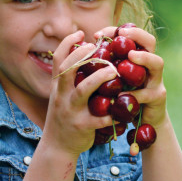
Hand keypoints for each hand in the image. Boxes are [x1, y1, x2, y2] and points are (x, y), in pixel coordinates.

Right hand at [42, 31, 118, 156]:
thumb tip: (85, 53)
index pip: (58, 60)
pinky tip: (123, 107)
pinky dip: (112, 112)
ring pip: (83, 90)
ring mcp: (70, 110)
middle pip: (67, 70)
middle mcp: (61, 95)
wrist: (58, 147)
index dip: (67, 44)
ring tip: (114, 71)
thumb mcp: (63, 94)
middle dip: (82, 56)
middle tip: (98, 46)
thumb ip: (72, 77)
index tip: (80, 33)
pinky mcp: (82, 126)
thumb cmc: (66, 115)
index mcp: (58, 86)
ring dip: (99, 78)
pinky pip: (99, 117)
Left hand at [95, 26, 167, 127]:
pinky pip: (147, 93)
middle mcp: (149, 65)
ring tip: (131, 56)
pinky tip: (122, 95)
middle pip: (150, 41)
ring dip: (144, 58)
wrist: (142, 120)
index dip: (117, 30)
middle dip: (137, 34)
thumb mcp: (115, 78)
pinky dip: (134, 94)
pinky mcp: (158, 97)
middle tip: (122, 33)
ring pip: (157, 62)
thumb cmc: (124, 96)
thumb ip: (106, 64)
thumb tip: (84, 50)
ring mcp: (156, 80)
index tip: (98, 34)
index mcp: (138, 57)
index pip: (132, 35)